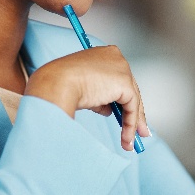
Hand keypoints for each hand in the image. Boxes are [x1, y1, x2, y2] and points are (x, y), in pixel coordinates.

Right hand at [24, 46, 149, 150]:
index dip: (122, 99)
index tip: (124, 114)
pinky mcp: (125, 84)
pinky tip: (126, 138)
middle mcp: (116, 57)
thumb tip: (109, 109)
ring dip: (132, 123)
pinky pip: (132, 108)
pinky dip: (130, 125)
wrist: (56, 83)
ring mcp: (122, 69)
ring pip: (132, 99)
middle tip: (137, 131)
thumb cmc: (60, 84)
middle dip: (133, 113)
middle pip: (129, 89)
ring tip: (130, 141)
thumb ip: (99, 96)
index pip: (118, 78)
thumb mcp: (83, 89)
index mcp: (104, 54)